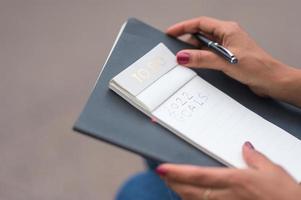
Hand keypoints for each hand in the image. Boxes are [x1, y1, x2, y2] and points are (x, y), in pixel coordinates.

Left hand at [156, 142, 300, 199]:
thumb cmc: (286, 194)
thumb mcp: (272, 170)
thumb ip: (255, 157)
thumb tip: (246, 147)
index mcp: (234, 180)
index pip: (198, 175)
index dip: (178, 172)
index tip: (163, 168)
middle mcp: (227, 196)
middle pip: (191, 190)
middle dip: (174, 182)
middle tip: (163, 174)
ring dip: (182, 192)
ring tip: (173, 184)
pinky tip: (191, 197)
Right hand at [166, 17, 300, 106]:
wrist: (271, 80)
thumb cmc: (256, 66)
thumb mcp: (225, 61)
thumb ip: (202, 59)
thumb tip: (183, 56)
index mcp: (227, 30)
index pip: (200, 23)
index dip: (183, 27)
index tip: (171, 32)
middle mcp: (227, 36)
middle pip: (201, 34)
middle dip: (187, 41)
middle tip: (175, 50)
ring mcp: (227, 47)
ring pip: (204, 46)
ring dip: (194, 52)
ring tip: (184, 60)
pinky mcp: (227, 58)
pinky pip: (209, 55)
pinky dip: (201, 59)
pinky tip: (196, 66)